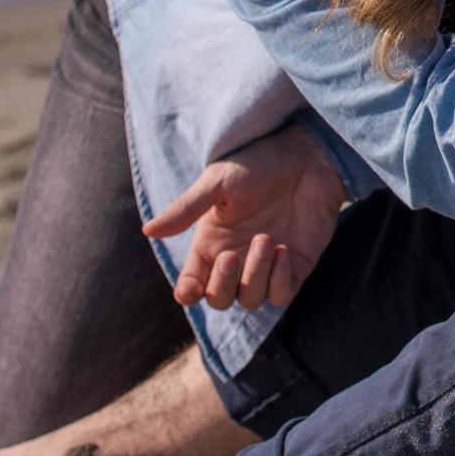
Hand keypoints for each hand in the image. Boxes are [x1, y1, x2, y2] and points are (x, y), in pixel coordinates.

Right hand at [142, 119, 346, 311]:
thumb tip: (147, 231)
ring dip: (254, 276)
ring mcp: (265, 265)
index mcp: (211, 243)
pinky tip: (284, 251)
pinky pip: (281, 295)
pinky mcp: (295, 266)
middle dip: (222, 284)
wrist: (307, 156)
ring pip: (249, 299)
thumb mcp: (218, 182)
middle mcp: (236, 259)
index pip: (192, 283)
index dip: (188, 293)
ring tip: (267, 239)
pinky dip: (279, 281)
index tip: (189, 290)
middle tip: (231, 255)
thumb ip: (186, 209)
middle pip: (219, 299)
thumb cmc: (259, 164)